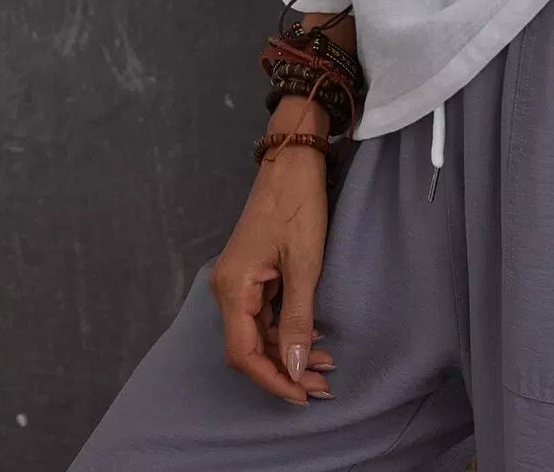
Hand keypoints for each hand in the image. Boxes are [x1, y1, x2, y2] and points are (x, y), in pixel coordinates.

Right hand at [208, 146, 334, 404]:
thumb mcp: (305, 264)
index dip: (271, 379)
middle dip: (284, 368)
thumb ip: (297, 318)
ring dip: (288, 350)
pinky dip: (287, 328)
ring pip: (260, 331)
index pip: (244, 353)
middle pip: (251, 346)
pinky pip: (265, 312)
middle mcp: (228, 289)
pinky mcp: (253, 272)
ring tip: (324, 366)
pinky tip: (313, 338)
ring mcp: (239, 280)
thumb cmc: (298, 206)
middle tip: (322, 384)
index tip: (302, 395)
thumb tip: (293, 366)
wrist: (293, 159)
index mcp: (233, 289)